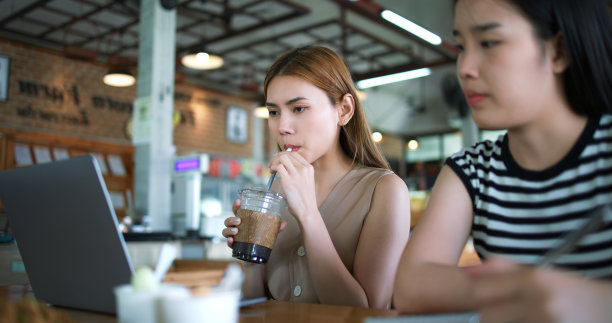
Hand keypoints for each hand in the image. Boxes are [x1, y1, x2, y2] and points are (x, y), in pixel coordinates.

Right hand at [222, 199, 285, 247]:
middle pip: (228, 220)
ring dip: (229, 229)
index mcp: (243, 220)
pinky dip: (228, 241)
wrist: (257, 253)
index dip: (236, 205)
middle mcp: (236, 227)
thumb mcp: (268, 230)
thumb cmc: (260, 236)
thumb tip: (283, 224)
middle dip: (231, 219)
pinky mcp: (234, 245)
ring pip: (225, 231)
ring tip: (236, 230)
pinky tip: (231, 240)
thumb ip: (275, 227)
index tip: (238, 201)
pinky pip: (228, 243)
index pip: (236, 210)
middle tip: (239, 221)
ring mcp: (234, 236)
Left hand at [268, 150, 317, 221]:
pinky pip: (278, 167)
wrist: (307, 211)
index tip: (279, 161)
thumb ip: (299, 173)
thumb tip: (285, 167)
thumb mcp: (306, 182)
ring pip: (282, 158)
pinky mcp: (288, 181)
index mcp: (309, 168)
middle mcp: (304, 169)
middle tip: (272, 164)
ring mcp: (296, 174)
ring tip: (271, 169)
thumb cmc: (305, 200)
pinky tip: (272, 173)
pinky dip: (273, 168)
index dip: (284, 155)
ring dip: (274, 161)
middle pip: (287, 154)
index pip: (295, 154)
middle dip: (277, 157)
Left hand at [466, 257, 611, 322]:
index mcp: (535, 280)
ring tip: (522, 318)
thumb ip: (504, 270)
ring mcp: (547, 322)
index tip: (485, 301)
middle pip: (487, 317)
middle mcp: (540, 302)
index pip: (482, 292)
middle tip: (507, 314)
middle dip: (491, 317)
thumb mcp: (543, 275)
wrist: (611, 311)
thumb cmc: (573, 293)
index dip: (478, 299)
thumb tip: (468, 272)